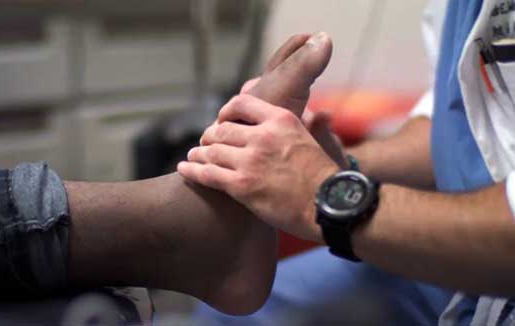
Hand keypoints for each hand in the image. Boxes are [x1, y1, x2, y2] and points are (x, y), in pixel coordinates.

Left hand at [178, 94, 339, 241]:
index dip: (226, 112)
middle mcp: (262, 135)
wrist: (330, 204)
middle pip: (221, 130)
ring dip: (198, 155)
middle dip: (209, 137)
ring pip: (211, 152)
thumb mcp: (321, 141)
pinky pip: (207, 174)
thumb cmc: (326, 177)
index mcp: (280, 120)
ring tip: (192, 158)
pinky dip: (192, 171)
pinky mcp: (241, 185)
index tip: (221, 120)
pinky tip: (184, 169)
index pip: (241, 104)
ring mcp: (250, 160)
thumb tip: (322, 114)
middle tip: (204, 144)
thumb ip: (313, 125)